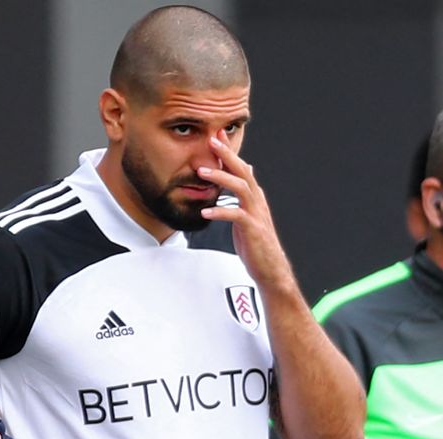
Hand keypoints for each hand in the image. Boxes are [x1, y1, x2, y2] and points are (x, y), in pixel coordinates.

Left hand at [197, 130, 293, 288]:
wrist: (270, 269)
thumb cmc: (256, 243)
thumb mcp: (249, 213)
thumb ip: (245, 194)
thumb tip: (248, 171)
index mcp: (254, 196)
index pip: (242, 168)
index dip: (229, 151)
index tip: (215, 135)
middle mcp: (258, 201)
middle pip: (243, 171)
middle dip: (227, 154)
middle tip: (210, 139)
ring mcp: (257, 214)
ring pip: (241, 188)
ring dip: (221, 178)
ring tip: (202, 172)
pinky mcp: (253, 229)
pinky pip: (236, 216)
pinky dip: (220, 212)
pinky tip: (205, 211)